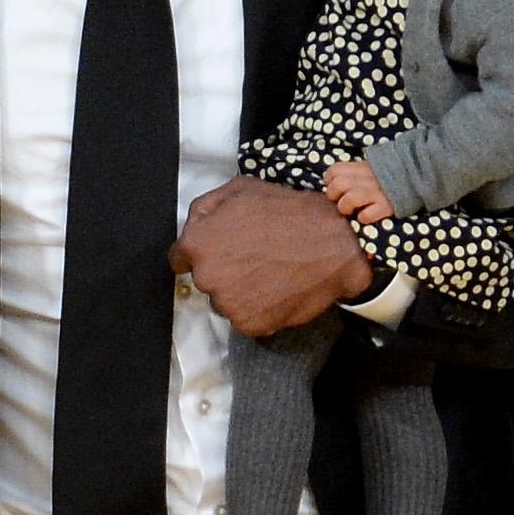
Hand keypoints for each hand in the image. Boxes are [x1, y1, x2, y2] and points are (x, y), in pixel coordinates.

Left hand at [173, 179, 380, 338]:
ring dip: (240, 292)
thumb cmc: (289, 214)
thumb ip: (206, 208)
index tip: (215, 254)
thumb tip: (195, 225)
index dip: (199, 254)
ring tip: (269, 273)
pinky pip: (246, 319)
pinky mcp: (250, 324)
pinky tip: (277, 289)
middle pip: (206, 281)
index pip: (180, 259)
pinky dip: (259, 309)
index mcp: (198, 243)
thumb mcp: (242, 189)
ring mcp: (228, 304)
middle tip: (254, 258)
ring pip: (225, 302)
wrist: (333, 244)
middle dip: (223, 271)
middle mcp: (207, 277)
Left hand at [322, 159, 397, 224]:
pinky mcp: (386, 206)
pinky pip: (366, 216)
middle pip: (338, 185)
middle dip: (334, 196)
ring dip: (346, 207)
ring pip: (349, 200)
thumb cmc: (387, 175)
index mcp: (361, 167)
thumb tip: (332, 181)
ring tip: (351, 210)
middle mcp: (367, 178)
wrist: (416, 177)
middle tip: (342, 201)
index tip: (336, 187)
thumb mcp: (369, 167)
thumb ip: (353, 172)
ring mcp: (376, 193)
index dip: (330, 181)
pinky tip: (367, 216)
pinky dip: (364, 218)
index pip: (334, 171)